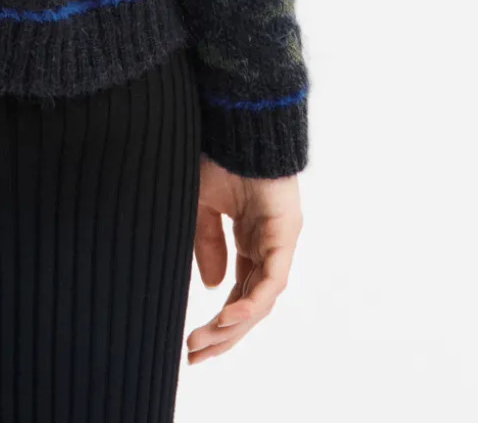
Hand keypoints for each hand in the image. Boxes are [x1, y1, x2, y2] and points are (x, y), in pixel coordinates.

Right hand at [185, 159, 300, 364]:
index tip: (192, 343)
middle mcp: (268, 246)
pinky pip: (271, 279)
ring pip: (261, 299)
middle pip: (249, 304)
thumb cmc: (220, 153)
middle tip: (196, 357)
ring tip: (205, 341)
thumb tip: (212, 287)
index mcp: (250, 239)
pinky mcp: (285, 234)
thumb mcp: (202, 205)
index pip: (237, 292)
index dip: (218, 320)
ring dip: (233, 325)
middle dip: (223, 334)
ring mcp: (279, 242)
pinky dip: (251, 301)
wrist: (237, 120)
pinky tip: (228, 317)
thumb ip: (207, 244)